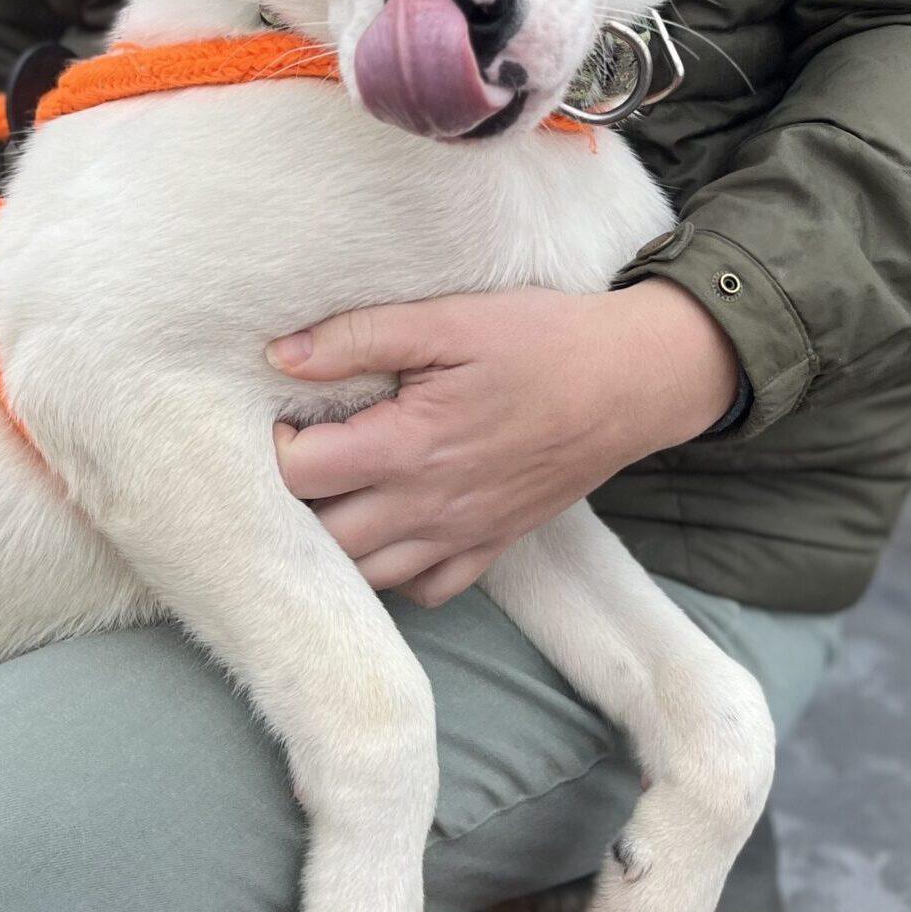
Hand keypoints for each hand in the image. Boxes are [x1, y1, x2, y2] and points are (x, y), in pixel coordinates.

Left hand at [270, 281, 739, 606]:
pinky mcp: (492, 546)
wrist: (635, 380)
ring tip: (332, 500)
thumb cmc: (543, 342)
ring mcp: (462, 536)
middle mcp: (429, 507)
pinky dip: (396, 575)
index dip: (274, 449)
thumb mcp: (449, 320)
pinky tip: (388, 532)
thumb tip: (280, 355)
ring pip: (367, 578)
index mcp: (409, 447)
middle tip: (298, 465)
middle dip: (292, 509)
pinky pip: (427, 591)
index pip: (301, 475)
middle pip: (323, 540)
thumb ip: (359, 337)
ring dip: (335, 548)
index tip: (285, 419)